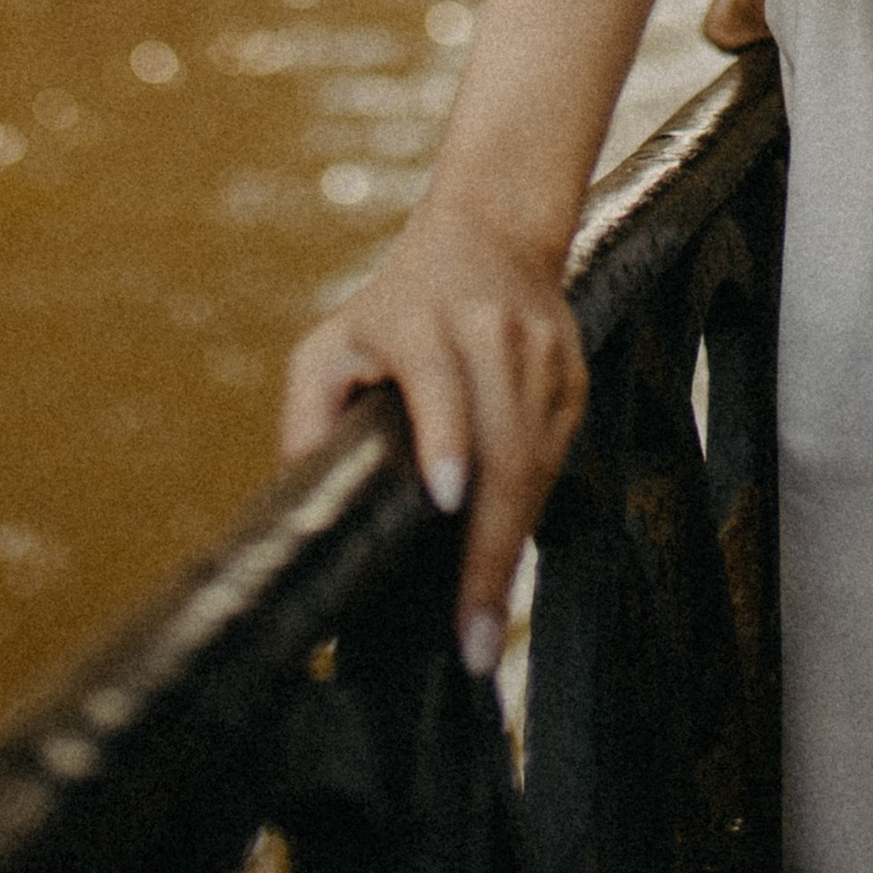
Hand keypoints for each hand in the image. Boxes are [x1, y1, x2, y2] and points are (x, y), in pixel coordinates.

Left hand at [280, 199, 586, 677]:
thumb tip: (299, 504)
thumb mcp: (333, 343)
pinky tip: (504, 553)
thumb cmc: (394, 308)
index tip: (447, 494)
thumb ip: (307, 414)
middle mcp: (490, 332)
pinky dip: (531, 513)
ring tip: (483, 622)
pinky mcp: (574, 376)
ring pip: (538, 461)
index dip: (445, 434)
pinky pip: (557, 458)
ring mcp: (542, 353)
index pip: (440, 379)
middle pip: (504, 445)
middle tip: (471, 636)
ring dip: (512, 546)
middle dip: (488, 548)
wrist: (492, 236)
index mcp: (421, 320)